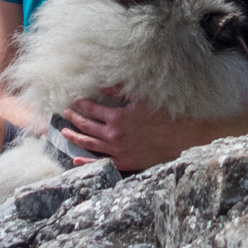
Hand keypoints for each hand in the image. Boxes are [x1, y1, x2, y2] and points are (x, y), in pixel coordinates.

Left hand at [59, 89, 188, 172]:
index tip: (74, 100)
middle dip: (74, 118)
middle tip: (65, 113)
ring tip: (64, 133)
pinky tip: (76, 160)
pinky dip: (87, 162)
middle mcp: (114, 135)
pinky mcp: (125, 162)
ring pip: (89, 144)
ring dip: (75, 138)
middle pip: (86, 126)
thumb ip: (119, 91)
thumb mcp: (142, 98)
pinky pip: (101, 163)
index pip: (91, 109)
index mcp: (117, 117)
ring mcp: (118, 151)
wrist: (182, 137)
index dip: (81, 104)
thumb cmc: (164, 114)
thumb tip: (101, 85)